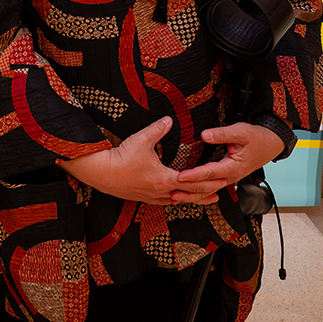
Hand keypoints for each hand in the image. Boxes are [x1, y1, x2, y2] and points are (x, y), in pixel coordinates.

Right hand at [59, 118, 221, 205]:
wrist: (100, 172)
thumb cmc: (120, 158)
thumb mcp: (141, 139)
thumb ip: (158, 129)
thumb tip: (169, 119)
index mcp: (163, 178)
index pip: (192, 181)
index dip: (209, 180)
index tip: (222, 179)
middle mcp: (160, 191)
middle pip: (189, 195)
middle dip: (206, 193)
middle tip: (221, 192)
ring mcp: (151, 196)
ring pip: (178, 201)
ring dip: (193, 200)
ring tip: (206, 200)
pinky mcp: (143, 197)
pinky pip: (165, 202)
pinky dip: (177, 201)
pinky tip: (178, 199)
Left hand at [175, 123, 287, 204]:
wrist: (270, 143)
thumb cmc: (257, 137)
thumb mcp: (240, 131)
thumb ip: (222, 134)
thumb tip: (204, 135)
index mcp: (233, 167)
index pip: (210, 173)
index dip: (194, 175)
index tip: (179, 176)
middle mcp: (231, 176)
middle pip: (207, 187)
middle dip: (189, 191)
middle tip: (171, 191)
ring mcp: (229, 178)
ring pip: (208, 190)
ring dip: (192, 195)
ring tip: (175, 196)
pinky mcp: (226, 177)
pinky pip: (211, 187)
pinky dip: (199, 192)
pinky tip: (187, 192)